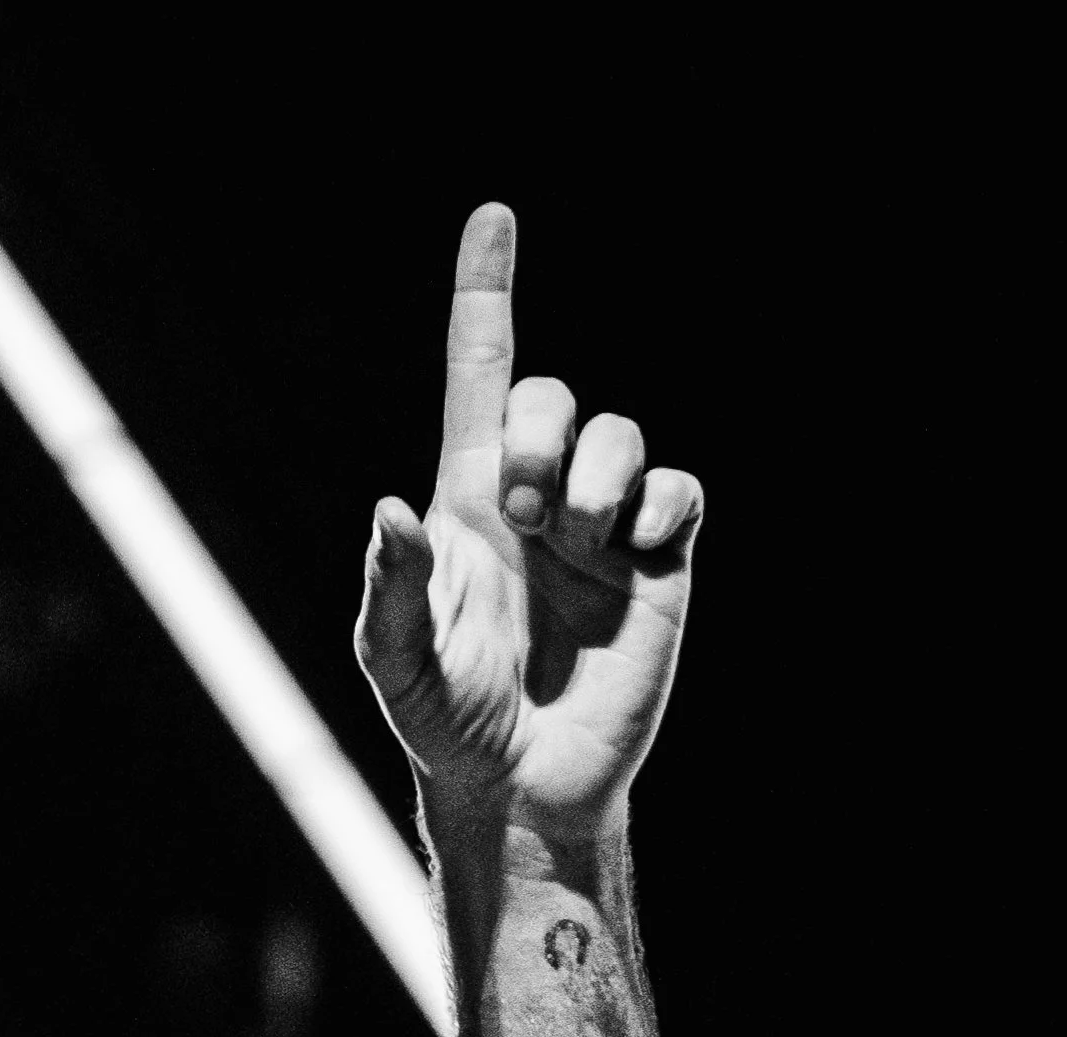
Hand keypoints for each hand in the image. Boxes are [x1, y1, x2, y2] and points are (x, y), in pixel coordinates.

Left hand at [355, 202, 701, 842]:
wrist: (524, 787)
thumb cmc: (446, 726)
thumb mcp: (398, 661)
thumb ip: (390, 586)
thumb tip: (388, 509)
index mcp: (470, 504)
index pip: (481, 379)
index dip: (486, 297)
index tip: (494, 218)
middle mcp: (540, 502)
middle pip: (557, 395)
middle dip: (545, 432)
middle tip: (527, 513)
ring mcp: (601, 532)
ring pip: (624, 433)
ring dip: (599, 479)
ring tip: (577, 548)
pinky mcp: (658, 567)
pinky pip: (678, 490)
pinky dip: (659, 508)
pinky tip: (636, 556)